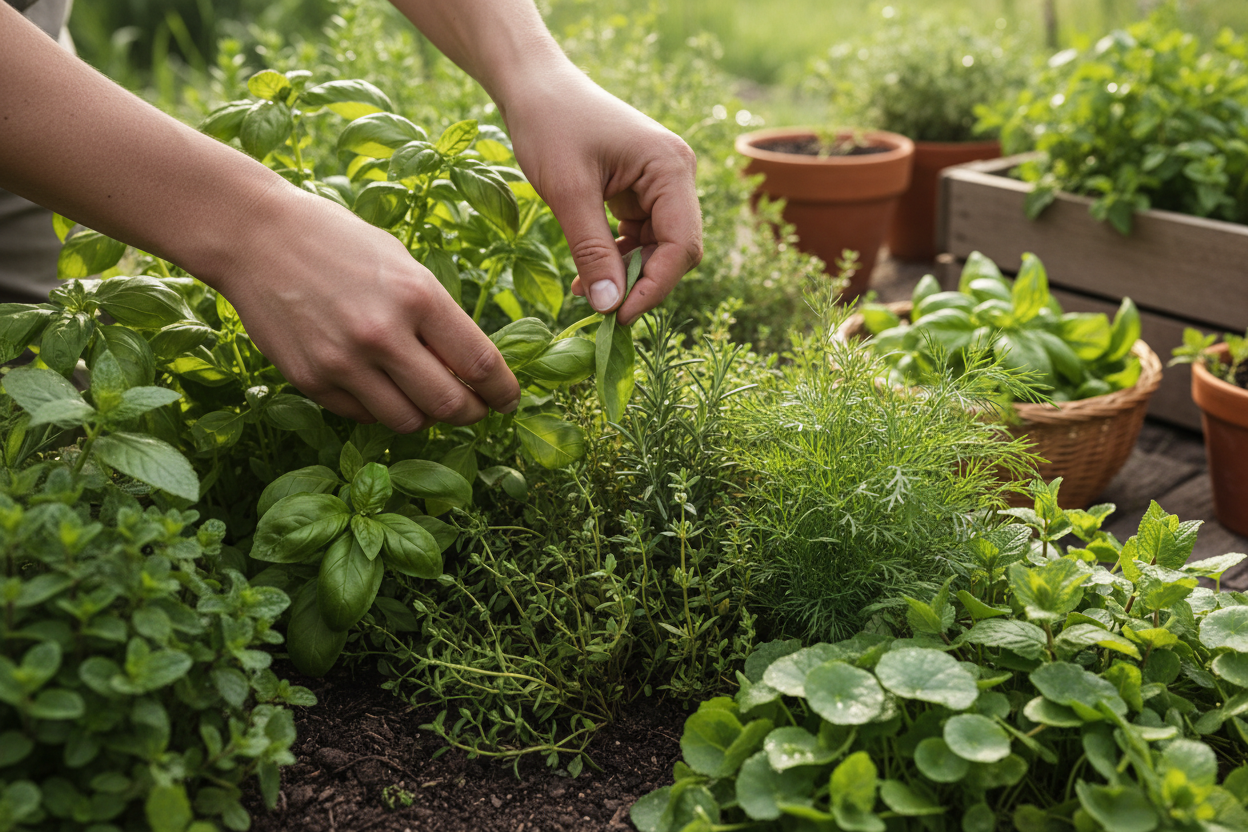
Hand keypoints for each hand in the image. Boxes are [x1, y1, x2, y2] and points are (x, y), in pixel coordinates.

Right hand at [216, 186, 519, 431]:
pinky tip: (382, 388)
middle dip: (473, 413)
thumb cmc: (338, 242)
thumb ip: (437, 318)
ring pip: (408, 421)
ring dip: (427, 417)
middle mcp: (383, 334)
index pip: (481, 364)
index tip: (509, 399)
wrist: (254, 235)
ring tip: (427, 399)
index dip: (504, 390)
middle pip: (450, 405)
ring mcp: (343, 362)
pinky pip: (363, 416)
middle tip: (476, 410)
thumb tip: (471, 370)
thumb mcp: (402, 266)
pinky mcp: (311, 381)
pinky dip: (382, 410)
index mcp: (417, 296)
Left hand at [502, 69, 702, 324]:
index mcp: (671, 168)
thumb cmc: (549, 125)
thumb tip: (609, 307)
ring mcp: (660, 185)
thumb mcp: (568, 193)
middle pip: (675, 251)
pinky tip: (587, 276)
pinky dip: (616, 261)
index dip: (654, 287)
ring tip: (585, 293)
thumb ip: (592, 251)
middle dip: (641, 284)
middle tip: (601, 311)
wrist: (532, 86)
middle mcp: (676, 176)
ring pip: (657, 250)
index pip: (682, 245)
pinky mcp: (640, 192)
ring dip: (625, 276)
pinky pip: (638, 239)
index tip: (617, 317)